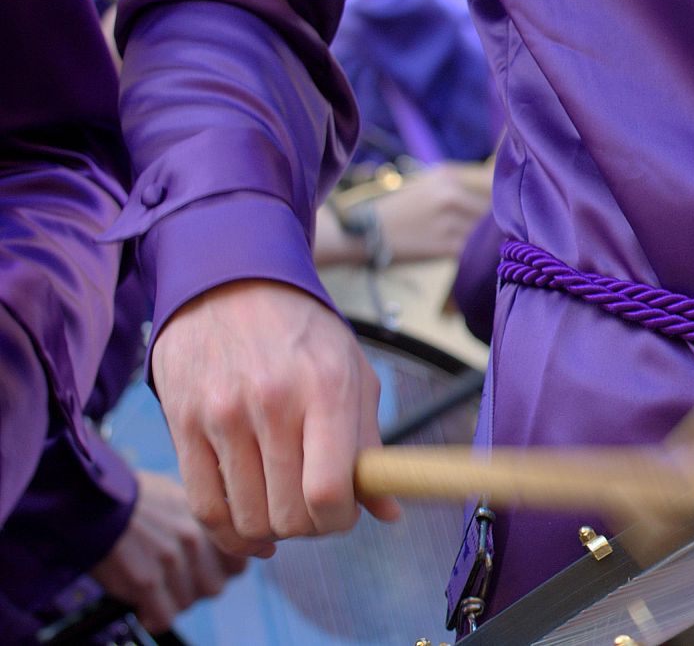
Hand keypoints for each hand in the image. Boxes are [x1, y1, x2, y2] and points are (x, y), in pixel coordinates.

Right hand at [90, 472, 247, 632]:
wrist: (90, 500)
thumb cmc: (131, 498)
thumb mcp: (179, 495)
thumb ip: (204, 518)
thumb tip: (226, 534)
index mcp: (206, 519)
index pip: (238, 562)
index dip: (222, 571)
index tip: (207, 570)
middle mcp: (194, 540)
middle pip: (214, 587)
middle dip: (196, 588)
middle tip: (174, 580)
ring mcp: (171, 561)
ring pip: (188, 602)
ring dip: (171, 600)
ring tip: (153, 588)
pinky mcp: (146, 581)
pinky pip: (164, 617)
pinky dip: (155, 616)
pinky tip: (144, 607)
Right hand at [152, 280, 400, 558]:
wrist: (231, 283)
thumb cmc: (303, 334)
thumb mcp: (352, 372)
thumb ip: (370, 444)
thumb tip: (388, 511)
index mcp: (325, 389)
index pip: (328, 490)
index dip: (339, 520)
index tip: (343, 513)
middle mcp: (271, 402)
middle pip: (288, 513)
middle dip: (309, 526)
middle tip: (314, 509)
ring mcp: (221, 414)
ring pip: (247, 517)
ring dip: (271, 529)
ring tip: (282, 506)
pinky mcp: (181, 424)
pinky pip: (204, 507)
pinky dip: (230, 532)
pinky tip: (249, 528)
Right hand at [374, 162, 491, 262]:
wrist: (363, 234)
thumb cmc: (396, 213)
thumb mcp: (425, 187)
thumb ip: (457, 190)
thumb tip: (493, 203)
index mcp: (447, 177)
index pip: (489, 189)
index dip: (496, 204)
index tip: (494, 213)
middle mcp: (450, 195)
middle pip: (489, 212)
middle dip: (488, 224)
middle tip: (482, 233)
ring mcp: (449, 221)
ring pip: (483, 233)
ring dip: (479, 241)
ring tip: (464, 245)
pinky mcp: (446, 246)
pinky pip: (473, 250)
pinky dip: (471, 254)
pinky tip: (459, 254)